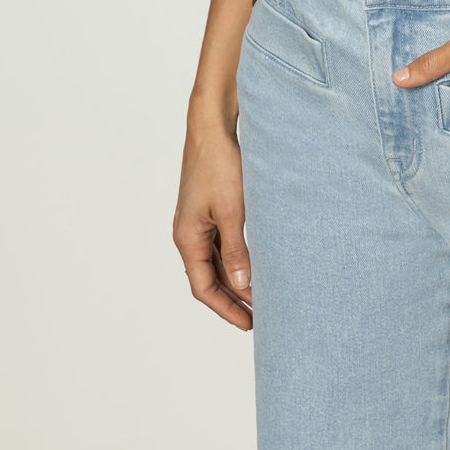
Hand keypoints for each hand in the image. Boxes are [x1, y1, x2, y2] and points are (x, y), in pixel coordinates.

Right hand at [173, 120, 253, 330]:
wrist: (212, 125)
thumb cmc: (220, 164)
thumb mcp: (232, 210)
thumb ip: (236, 250)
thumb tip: (241, 285)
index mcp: (187, 237)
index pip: (203, 287)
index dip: (226, 309)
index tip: (249, 323)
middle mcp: (189, 232)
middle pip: (209, 277)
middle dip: (233, 298)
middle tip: (259, 315)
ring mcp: (199, 220)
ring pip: (217, 260)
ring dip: (236, 278)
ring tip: (262, 293)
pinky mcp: (210, 207)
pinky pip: (221, 242)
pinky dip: (237, 256)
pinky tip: (256, 262)